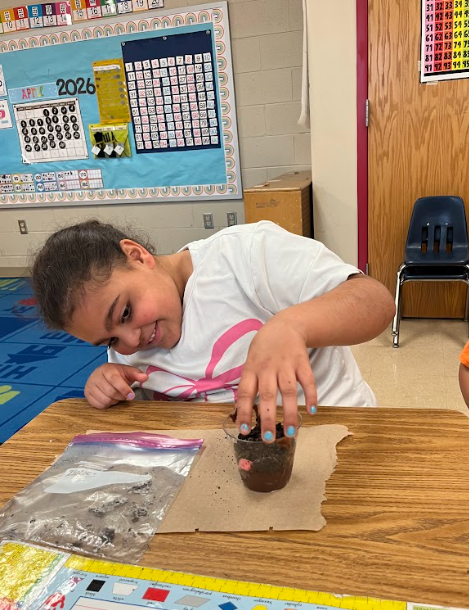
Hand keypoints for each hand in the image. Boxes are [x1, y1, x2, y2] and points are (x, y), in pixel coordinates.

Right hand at [84, 363, 148, 408]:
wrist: (104, 374)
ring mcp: (90, 386)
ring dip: (114, 401)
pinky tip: (109, 398)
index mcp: (107, 369)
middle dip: (120, 396)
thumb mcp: (128, 371)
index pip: (115, 380)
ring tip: (116, 395)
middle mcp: (96, 376)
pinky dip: (107, 404)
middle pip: (110, 392)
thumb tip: (145, 377)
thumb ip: (137, 374)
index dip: (124, 389)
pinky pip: (99, 405)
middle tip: (124, 395)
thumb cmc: (117, 374)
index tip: (131, 396)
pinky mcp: (87, 394)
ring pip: (105, 400)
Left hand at [235, 317, 316, 442]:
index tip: (244, 430)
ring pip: (288, 391)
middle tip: (268, 438)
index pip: (245, 392)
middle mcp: (268, 368)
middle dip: (268, 418)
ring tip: (291, 433)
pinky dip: (311, 395)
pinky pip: (308, 381)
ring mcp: (286, 365)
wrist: (285, 326)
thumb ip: (249, 383)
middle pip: (267, 395)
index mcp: (252, 369)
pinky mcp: (302, 362)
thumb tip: (241, 410)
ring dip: (290, 413)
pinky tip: (311, 411)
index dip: (243, 411)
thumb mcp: (250, 362)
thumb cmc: (264, 349)